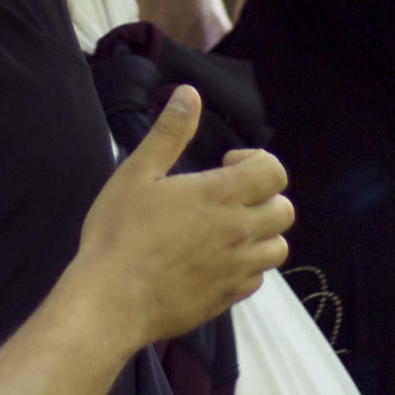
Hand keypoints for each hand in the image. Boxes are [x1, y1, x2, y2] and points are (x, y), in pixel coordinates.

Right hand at [62, 87, 294, 347]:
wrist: (111, 301)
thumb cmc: (119, 234)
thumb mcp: (137, 172)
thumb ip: (169, 132)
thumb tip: (189, 94)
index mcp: (220, 196)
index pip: (274, 171)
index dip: (257, 161)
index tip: (225, 166)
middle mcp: (238, 233)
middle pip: (283, 210)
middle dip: (264, 196)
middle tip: (228, 196)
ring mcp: (236, 269)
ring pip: (277, 247)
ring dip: (261, 232)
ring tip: (228, 228)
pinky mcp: (227, 299)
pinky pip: (256, 279)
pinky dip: (247, 265)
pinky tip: (217, 259)